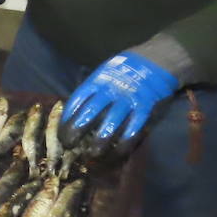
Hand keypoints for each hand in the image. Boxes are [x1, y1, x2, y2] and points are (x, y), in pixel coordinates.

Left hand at [59, 52, 178, 151]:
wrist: (155, 61)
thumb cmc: (123, 70)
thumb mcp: (102, 73)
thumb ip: (91, 91)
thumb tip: (74, 111)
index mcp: (97, 81)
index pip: (76, 101)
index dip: (67, 119)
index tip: (61, 134)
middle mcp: (110, 91)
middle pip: (89, 114)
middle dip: (77, 132)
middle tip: (70, 146)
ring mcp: (127, 101)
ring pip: (110, 125)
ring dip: (99, 142)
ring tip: (92, 155)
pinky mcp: (144, 111)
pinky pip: (133, 130)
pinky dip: (124, 144)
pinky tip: (116, 153)